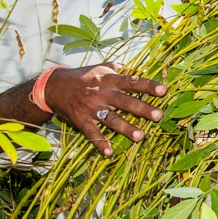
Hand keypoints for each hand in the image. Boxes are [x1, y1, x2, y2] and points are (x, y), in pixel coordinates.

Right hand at [44, 62, 166, 156]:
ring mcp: (91, 109)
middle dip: (143, 109)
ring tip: (141, 137)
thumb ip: (118, 68)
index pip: (132, 82)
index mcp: (109, 80)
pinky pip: (92, 133)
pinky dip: (100, 143)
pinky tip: (109, 152)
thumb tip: (137, 65)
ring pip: (111, 119)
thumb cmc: (82, 77)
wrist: (53, 87)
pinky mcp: (81, 121)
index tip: (164, 90)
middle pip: (125, 102)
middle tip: (159, 116)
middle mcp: (102, 94)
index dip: (148, 86)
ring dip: (126, 128)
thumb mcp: (99, 67)